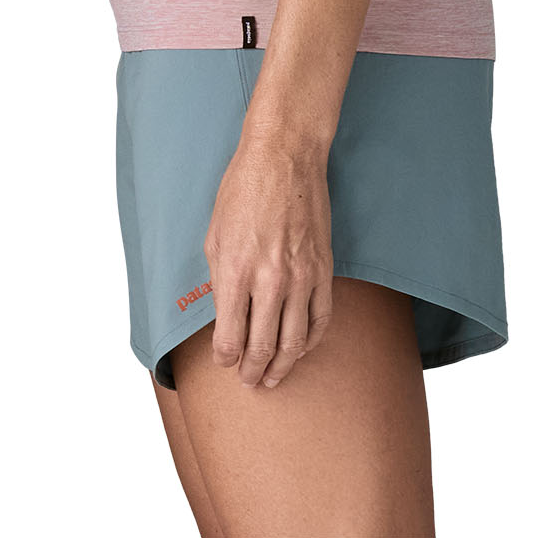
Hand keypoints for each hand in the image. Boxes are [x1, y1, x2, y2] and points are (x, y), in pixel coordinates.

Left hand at [202, 125, 334, 387]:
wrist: (284, 156)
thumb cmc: (243, 189)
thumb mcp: (214, 235)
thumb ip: (220, 282)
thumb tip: (225, 318)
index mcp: (236, 271)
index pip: (230, 340)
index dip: (225, 359)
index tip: (224, 361)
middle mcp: (270, 279)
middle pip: (262, 348)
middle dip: (252, 372)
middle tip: (248, 381)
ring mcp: (301, 276)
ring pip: (294, 342)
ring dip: (281, 367)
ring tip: (273, 377)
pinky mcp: (324, 269)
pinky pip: (321, 320)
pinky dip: (310, 342)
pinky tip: (300, 349)